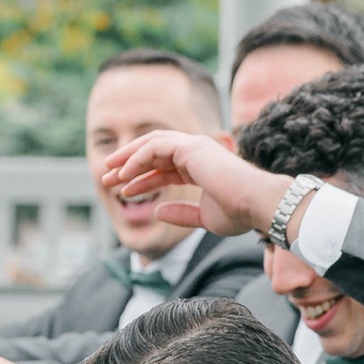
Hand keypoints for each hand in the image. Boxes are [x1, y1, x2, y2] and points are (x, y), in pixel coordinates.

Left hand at [100, 131, 291, 240]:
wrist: (257, 205)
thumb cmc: (239, 213)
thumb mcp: (203, 218)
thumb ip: (181, 214)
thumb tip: (157, 211)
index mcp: (200, 167)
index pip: (163, 168)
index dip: (142, 179)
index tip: (123, 191)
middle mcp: (196, 153)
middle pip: (153, 153)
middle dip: (128, 164)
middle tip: (106, 177)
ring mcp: (194, 147)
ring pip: (151, 145)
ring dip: (126, 158)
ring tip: (107, 172)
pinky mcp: (190, 147)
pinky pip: (155, 147)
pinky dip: (136, 158)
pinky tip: (123, 173)